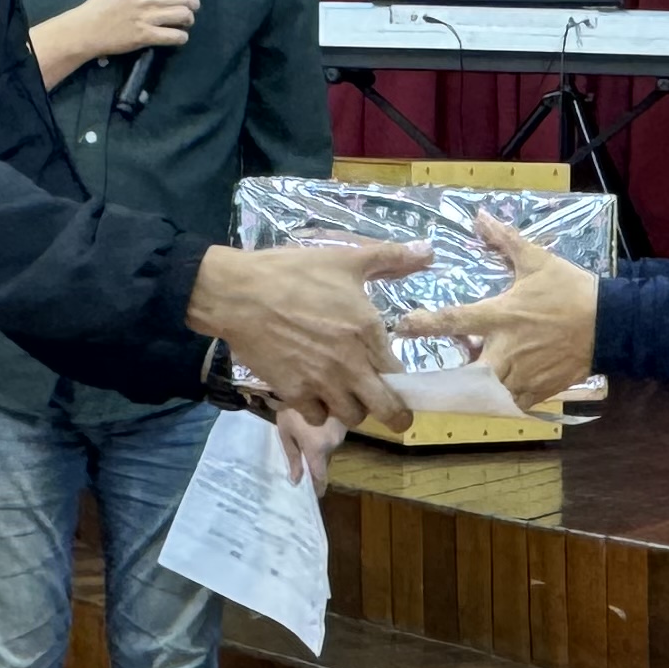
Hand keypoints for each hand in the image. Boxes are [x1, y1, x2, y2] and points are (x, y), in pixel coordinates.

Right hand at [34, 0, 203, 83]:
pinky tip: (179, 36)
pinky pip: (174, 36)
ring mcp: (145, 17)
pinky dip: (181, 37)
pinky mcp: (145, 36)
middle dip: (193, 3)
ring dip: (189, 19)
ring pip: (183, 15)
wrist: (85, 30)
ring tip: (185, 22)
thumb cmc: (100, 6)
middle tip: (192, 7)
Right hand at [189, 241, 419, 431]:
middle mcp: (350, 365)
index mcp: (368, 332)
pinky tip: (315, 393)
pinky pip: (317, 416)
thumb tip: (429, 251)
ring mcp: (321, 383)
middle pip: (384, 410)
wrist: (239, 294)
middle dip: (393, 415)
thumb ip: (391, 258)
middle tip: (392, 412)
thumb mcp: (345, 259)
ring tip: (347, 394)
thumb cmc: (293, 273)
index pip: (399, 375)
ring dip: (352, 408)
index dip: (403, 384)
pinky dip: (319, 410)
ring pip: (351, 416)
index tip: (400, 383)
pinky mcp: (293, 393)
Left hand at [270, 409, 348, 487]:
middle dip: (316, 462)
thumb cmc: (289, 410)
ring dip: (322, 448)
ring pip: (330, 448)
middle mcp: (332, 443)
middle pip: (325, 460)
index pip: (320, 474)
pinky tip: (318, 428)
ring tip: (311, 438)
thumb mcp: (286, 434)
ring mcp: (341, 432)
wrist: (303, 384)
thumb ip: (293, 458)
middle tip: (306, 457)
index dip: (319, 486)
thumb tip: (296, 480)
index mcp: (316, 447)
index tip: (318, 494)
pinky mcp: (345, 423)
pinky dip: (327, 437)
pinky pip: (335, 437)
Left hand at [397, 211, 600, 409]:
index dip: (423, 324)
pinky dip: (501, 397)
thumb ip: (505, 240)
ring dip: (476, 384)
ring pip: (485, 390)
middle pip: (464, 369)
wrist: (612, 324)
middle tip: (446, 364)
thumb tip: (480, 216)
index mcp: (501, 316)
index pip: (453, 321)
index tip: (401, 327)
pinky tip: (500, 386)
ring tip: (475, 373)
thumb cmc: (571, 290)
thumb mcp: (538, 261)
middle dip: (453, 369)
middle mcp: (506, 349)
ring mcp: (522, 374)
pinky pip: (509, 402)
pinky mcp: (538, 390)